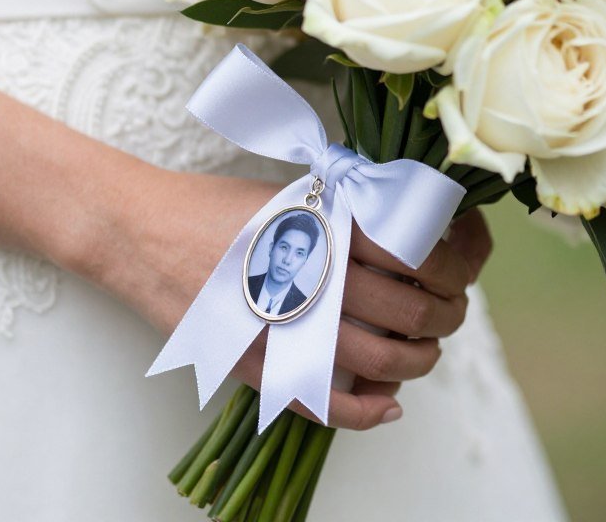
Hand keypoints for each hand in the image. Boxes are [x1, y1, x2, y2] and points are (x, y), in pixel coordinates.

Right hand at [105, 167, 491, 431]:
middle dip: (449, 314)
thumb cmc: (214, 206)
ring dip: (420, 361)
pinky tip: (388, 404)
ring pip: (384, 362)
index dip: (462, 261)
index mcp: (326, 225)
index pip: (423, 252)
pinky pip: (327, 407)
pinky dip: (369, 414)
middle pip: (414, 311)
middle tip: (449, 309)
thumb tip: (417, 233)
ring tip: (422, 350)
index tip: (465, 260)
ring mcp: (286, 326)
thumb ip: (351, 212)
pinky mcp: (258, 365)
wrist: (140, 231)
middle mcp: (313, 276)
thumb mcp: (292, 192)